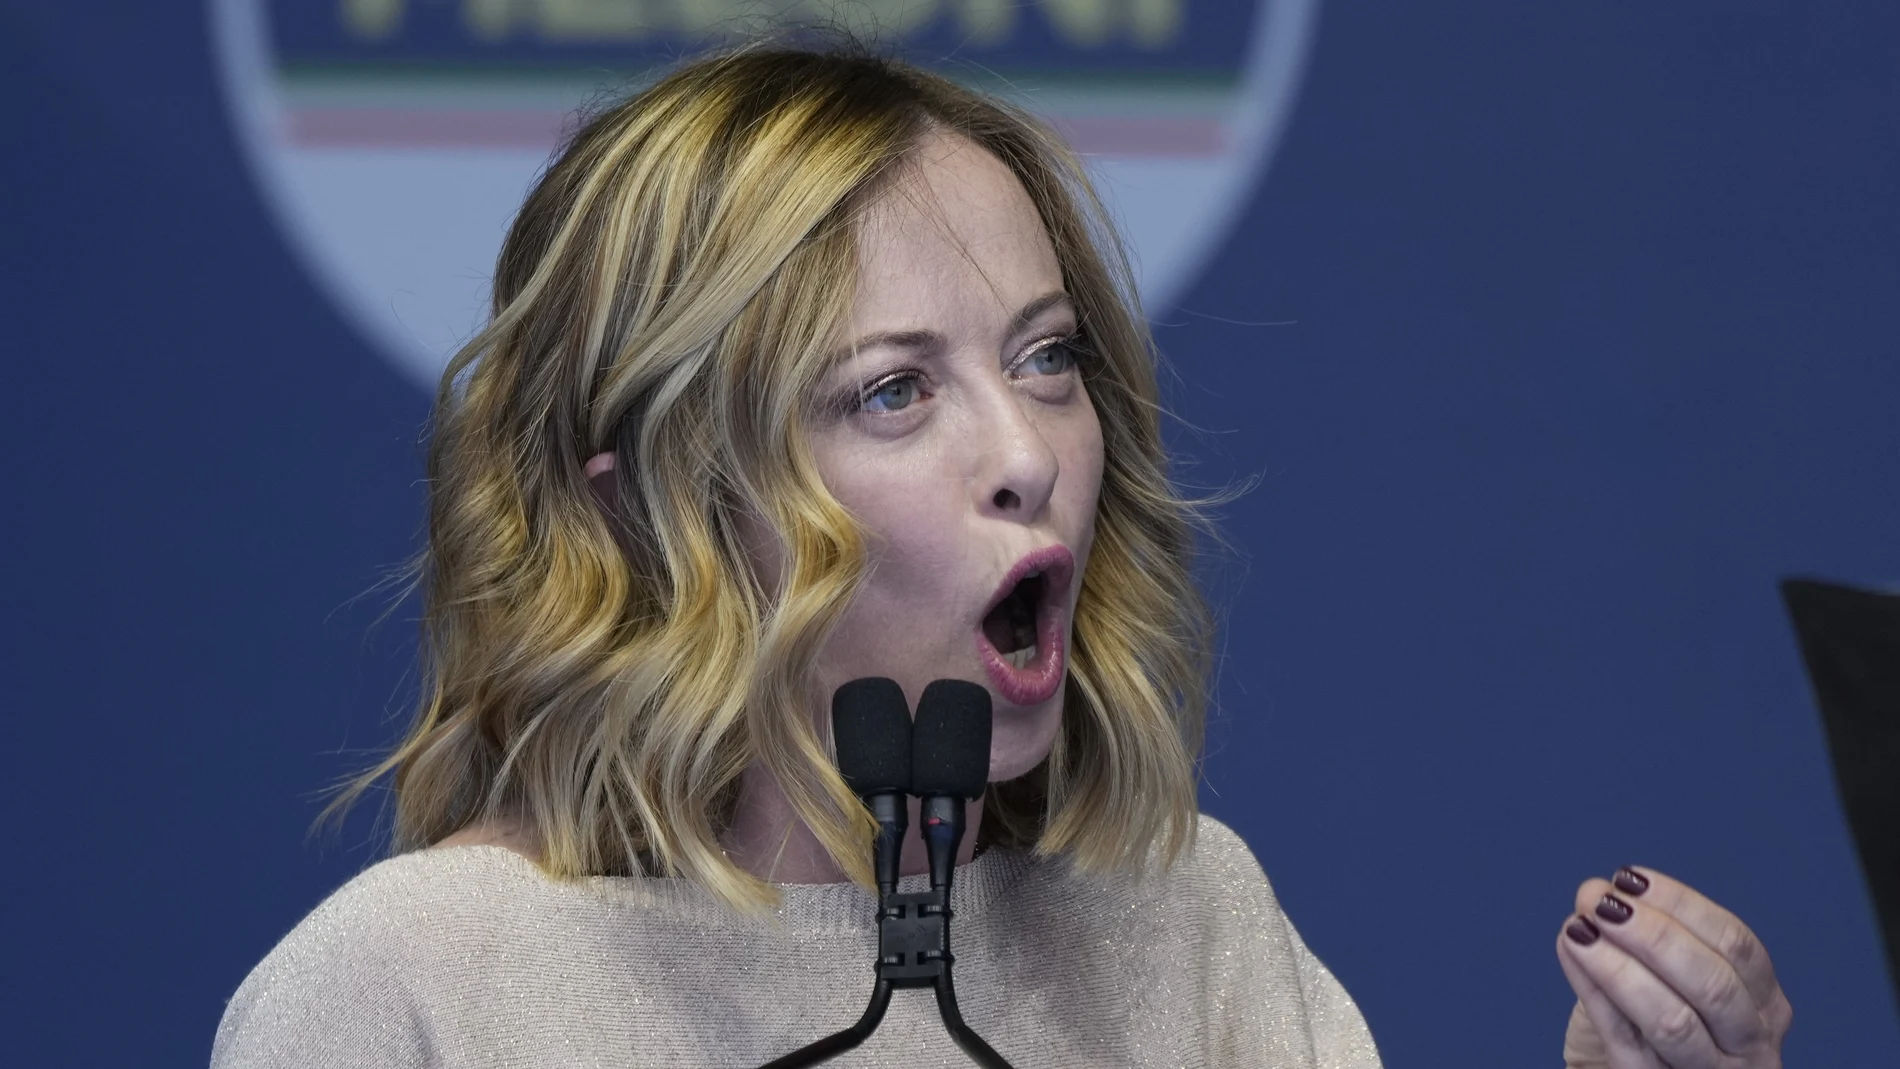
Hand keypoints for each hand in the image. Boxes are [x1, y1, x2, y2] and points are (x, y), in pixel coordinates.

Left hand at [1556, 866, 1791, 1068]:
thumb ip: (1644, 933)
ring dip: (1620, 967)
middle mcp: (1752, 1043)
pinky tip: (1570, 953)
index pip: (1737, 944)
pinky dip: (1593, 993)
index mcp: (1765, 1003)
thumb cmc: (1675, 1024)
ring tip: (1579, 928)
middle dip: (1654, 935)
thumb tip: (1594, 889)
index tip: (1629, 878)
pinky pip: (1625, 1040)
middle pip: (1714, 983)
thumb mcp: (1678, 980)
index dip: (1683, 906)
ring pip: (1673, 1020)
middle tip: (1601, 903)